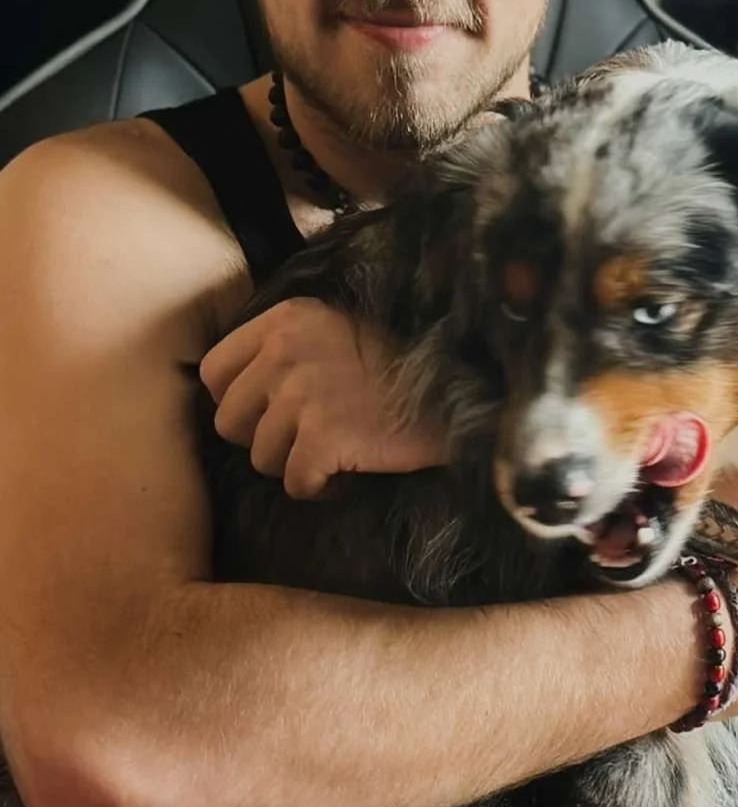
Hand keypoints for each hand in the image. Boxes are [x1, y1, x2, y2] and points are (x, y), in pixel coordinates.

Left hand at [199, 297, 449, 498]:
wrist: (453, 388)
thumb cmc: (391, 366)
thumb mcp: (328, 330)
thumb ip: (279, 347)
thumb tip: (227, 393)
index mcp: (284, 319)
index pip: (214, 371)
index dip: (236, 401)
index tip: (269, 412)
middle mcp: (286, 350)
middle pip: (228, 422)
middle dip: (262, 439)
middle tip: (307, 434)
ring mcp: (304, 393)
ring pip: (261, 459)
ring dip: (297, 463)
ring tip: (337, 445)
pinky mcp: (324, 436)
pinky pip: (296, 483)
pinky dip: (323, 486)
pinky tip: (351, 466)